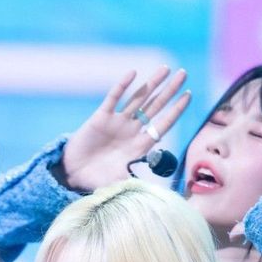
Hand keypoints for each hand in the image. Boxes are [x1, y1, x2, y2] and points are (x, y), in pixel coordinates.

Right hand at [57, 65, 190, 190]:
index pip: (162, 124)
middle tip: (183, 74)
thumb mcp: (121, 184)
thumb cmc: (97, 181)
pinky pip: (114, 98)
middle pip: (155, 107)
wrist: (72, 175)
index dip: (175, 111)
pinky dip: (123, 86)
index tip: (188, 95)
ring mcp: (117, 122)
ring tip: (165, 69)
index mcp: (139, 146)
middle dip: (169, 91)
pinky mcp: (101, 117)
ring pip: (138, 99)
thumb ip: (137, 183)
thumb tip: (155, 193)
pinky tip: (133, 74)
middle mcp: (131, 131)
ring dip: (151, 84)